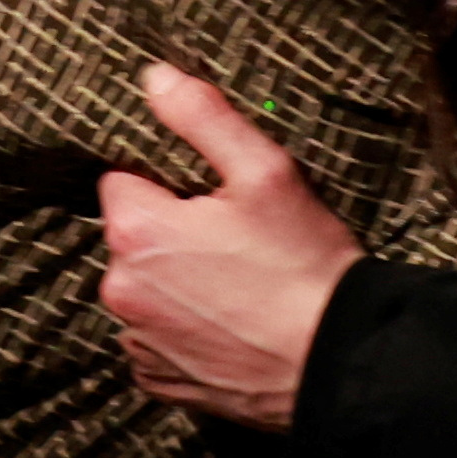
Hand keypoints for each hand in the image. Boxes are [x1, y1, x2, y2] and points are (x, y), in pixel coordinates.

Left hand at [96, 64, 364, 433]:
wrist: (335, 361)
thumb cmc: (303, 267)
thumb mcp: (265, 172)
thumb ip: (203, 117)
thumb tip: (156, 78)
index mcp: (137, 231)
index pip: (122, 183)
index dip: (170, 187)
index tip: (213, 203)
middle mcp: (122, 288)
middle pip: (132, 239)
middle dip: (172, 236)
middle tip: (236, 247)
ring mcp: (138, 339)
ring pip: (145, 290)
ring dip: (176, 286)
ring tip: (237, 290)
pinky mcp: (158, 379)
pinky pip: (155, 338)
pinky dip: (183, 331)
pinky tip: (228, 326)